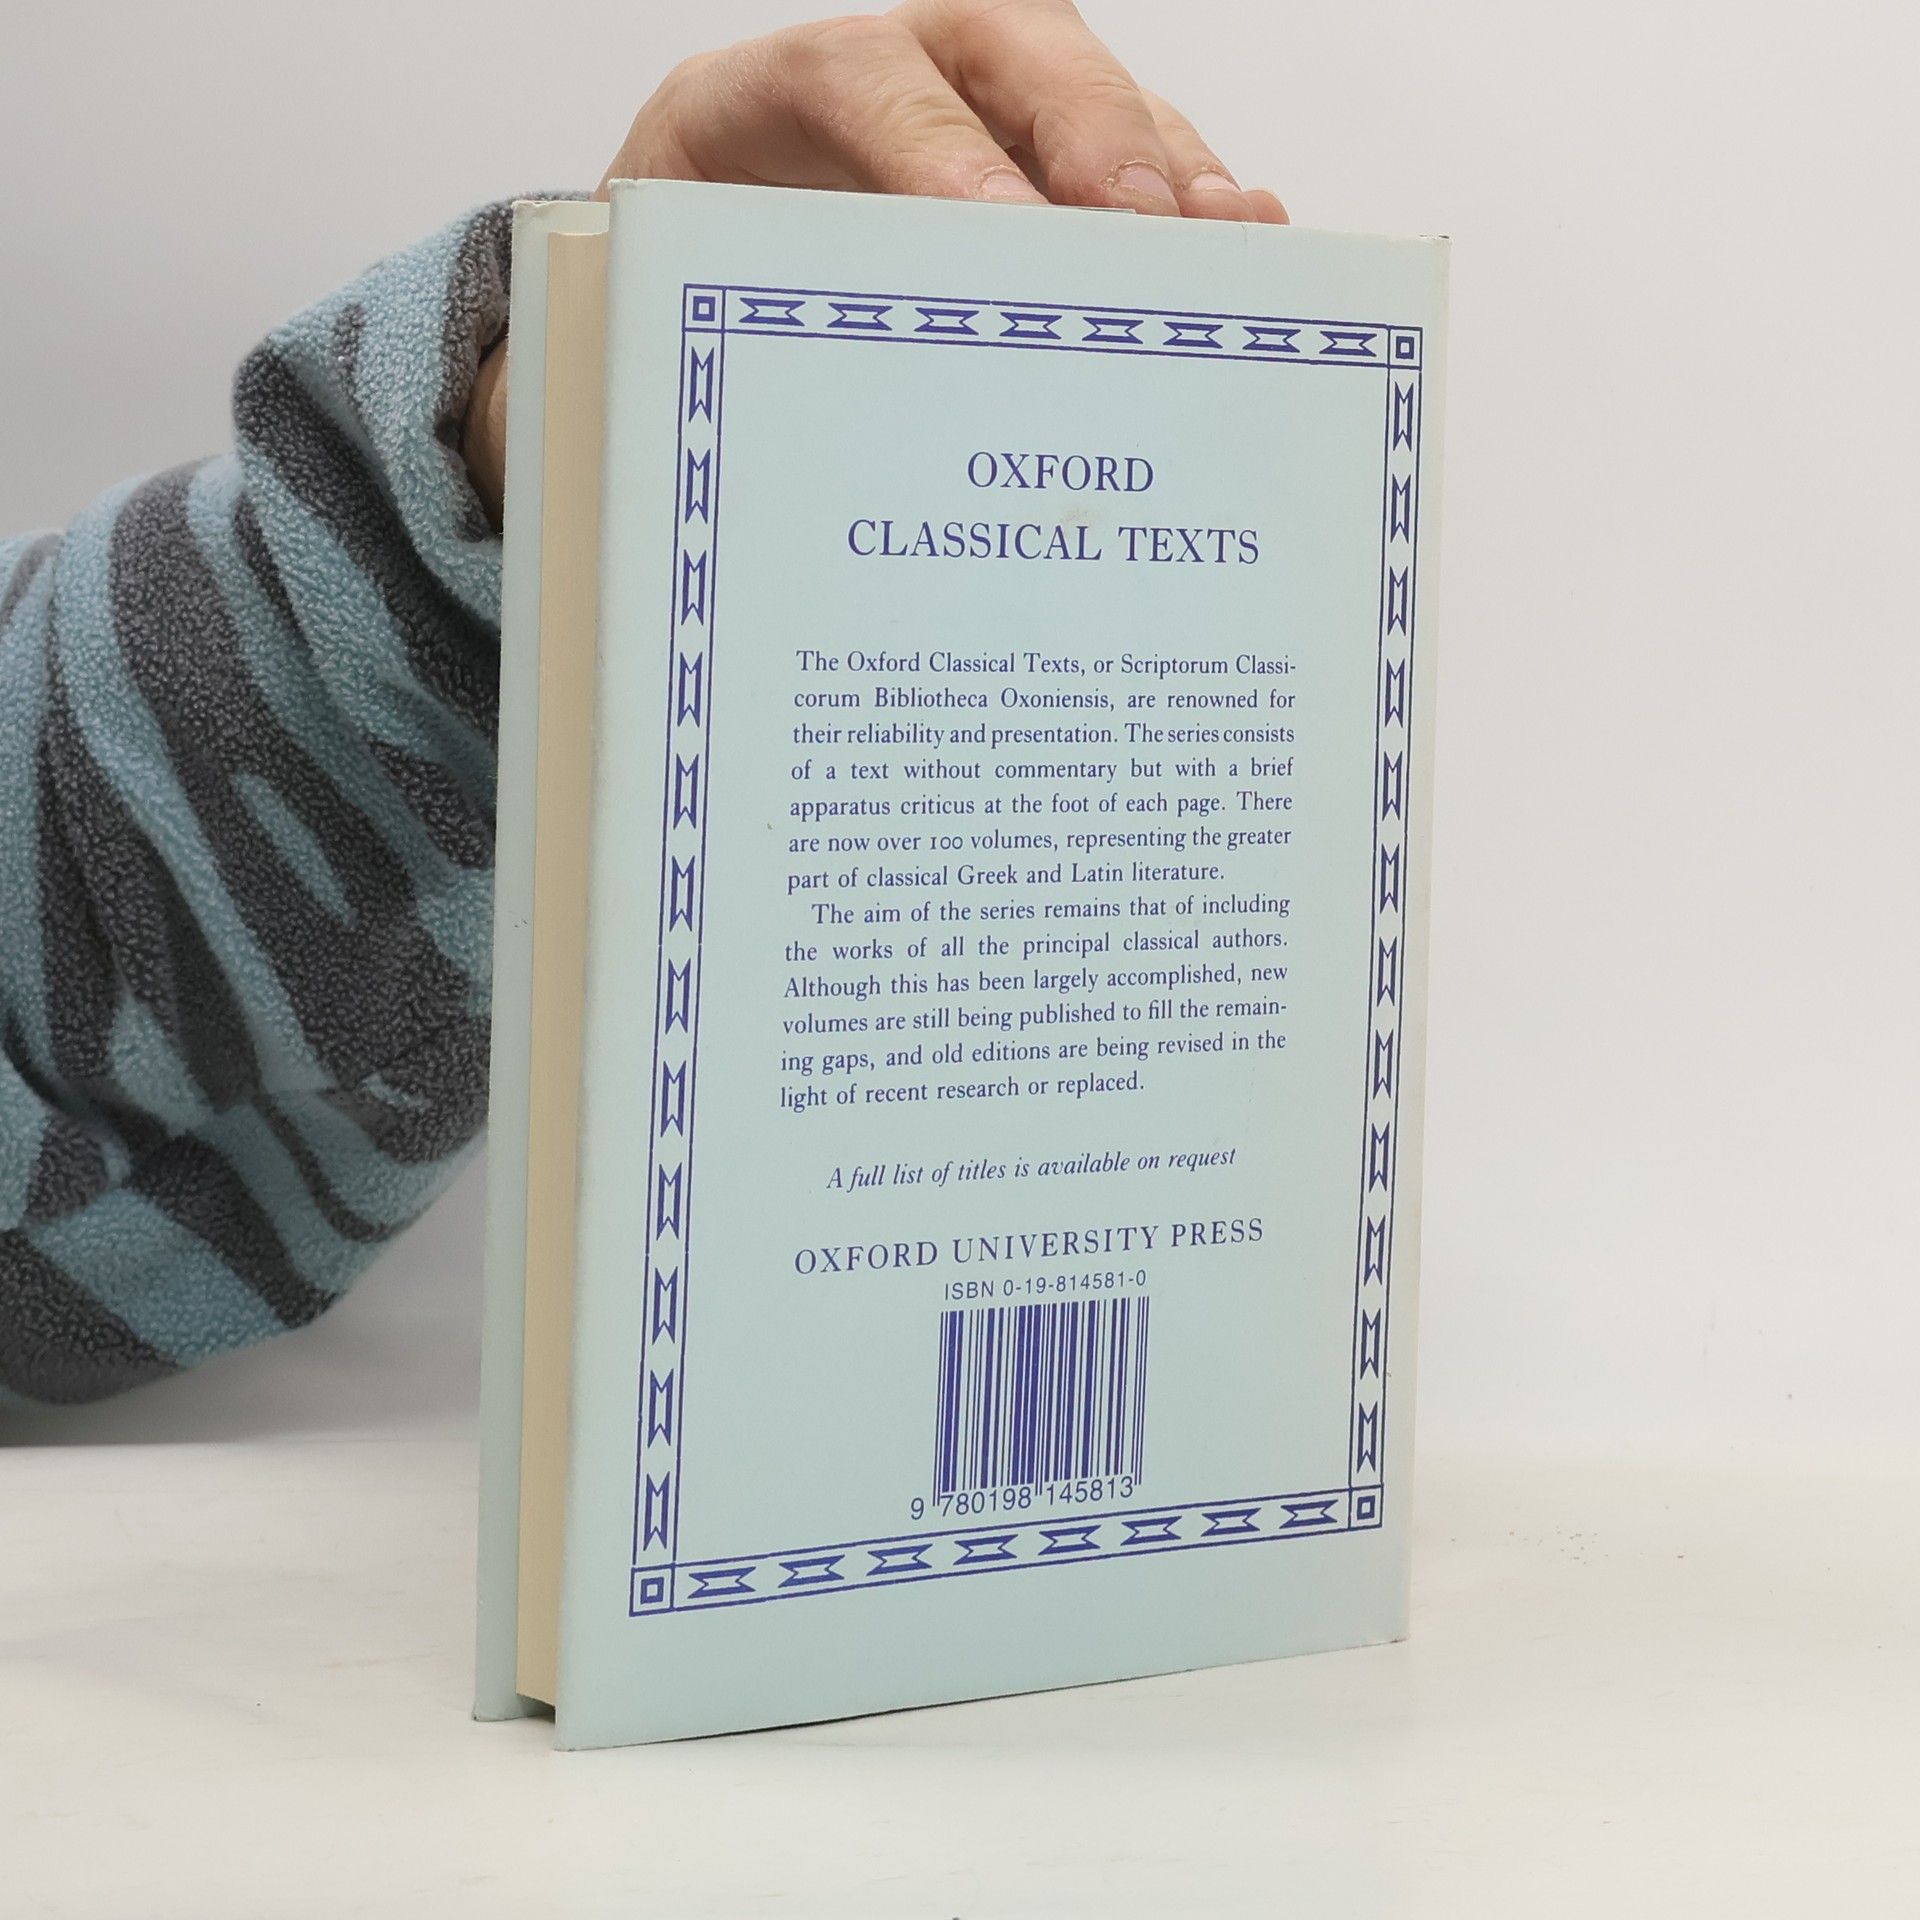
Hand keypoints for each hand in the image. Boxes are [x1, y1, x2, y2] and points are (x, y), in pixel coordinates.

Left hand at [464, 1, 1286, 525]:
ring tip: (1232, 244)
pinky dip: (1190, 211)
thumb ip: (698, 328)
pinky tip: (1246, 247)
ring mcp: (987, 115)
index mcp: (771, 96)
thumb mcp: (658, 309)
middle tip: (1148, 234)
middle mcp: (900, 75)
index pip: (860, 86)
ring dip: (1167, 176)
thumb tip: (762, 427)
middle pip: (1016, 59)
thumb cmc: (681, 303)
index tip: (1008, 242)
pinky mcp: (1047, 172)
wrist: (687, 286)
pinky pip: (1136, 166)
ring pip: (1094, 106)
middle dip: (1090, 140)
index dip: (939, 155)